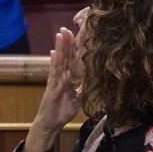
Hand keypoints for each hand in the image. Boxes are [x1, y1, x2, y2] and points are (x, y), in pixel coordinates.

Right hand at [18, 27, 82, 151]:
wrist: (51, 124)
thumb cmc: (64, 111)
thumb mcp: (80, 99)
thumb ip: (87, 89)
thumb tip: (100, 82)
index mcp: (70, 78)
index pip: (74, 60)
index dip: (76, 48)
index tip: (81, 35)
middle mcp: (62, 76)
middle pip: (66, 56)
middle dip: (67, 42)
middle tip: (68, 27)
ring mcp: (56, 81)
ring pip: (59, 61)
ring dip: (60, 48)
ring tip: (60, 34)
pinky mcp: (51, 88)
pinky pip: (53, 74)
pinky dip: (53, 63)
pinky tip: (53, 53)